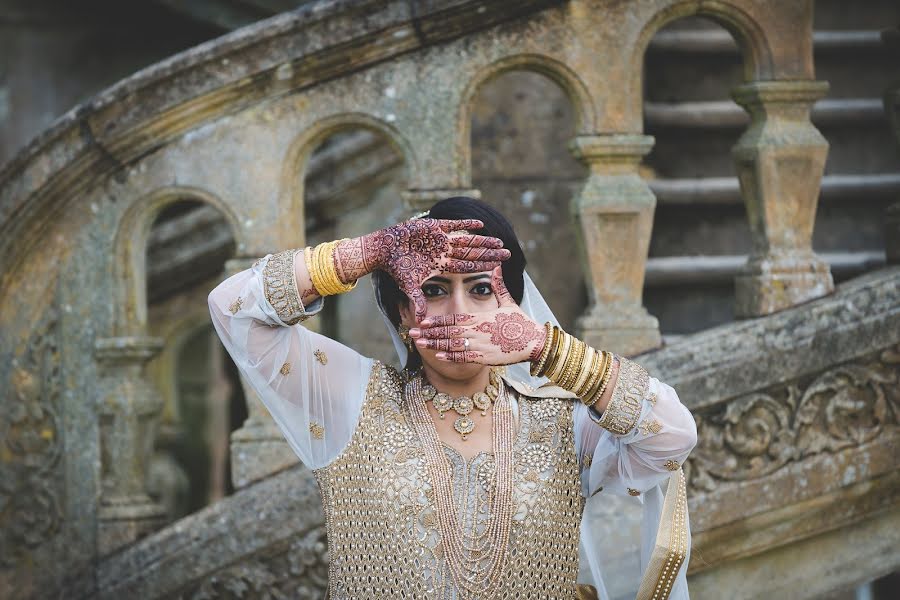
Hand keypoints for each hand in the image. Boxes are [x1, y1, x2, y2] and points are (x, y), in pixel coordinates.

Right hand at [335, 218, 510, 321]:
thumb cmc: (396, 268)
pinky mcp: (433, 226)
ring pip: (466, 240)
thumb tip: (420, 321)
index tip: (499, 267)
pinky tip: (480, 225)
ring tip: (499, 241)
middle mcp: (444, 252)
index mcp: (441, 265)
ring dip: (482, 241)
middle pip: (472, 253)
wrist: (383, 250)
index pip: (467, 266)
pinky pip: (453, 225)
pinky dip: (465, 225)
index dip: (482, 266)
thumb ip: (417, 300)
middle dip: (489, 253)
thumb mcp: (409, 285)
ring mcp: (440, 239)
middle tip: (508, 253)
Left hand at [408, 267, 545, 363]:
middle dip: (429, 332)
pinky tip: (438, 356)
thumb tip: (496, 266)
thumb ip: (498, 286)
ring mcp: (481, 344)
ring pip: (453, 345)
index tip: (423, 321)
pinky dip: (451, 357)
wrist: (534, 342)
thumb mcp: (508, 302)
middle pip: (448, 331)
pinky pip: (464, 357)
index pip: (454, 318)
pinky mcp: (485, 357)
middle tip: (412, 332)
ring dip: (435, 344)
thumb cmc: (521, 322)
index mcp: (480, 317)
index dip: (437, 320)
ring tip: (420, 343)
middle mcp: (477, 330)